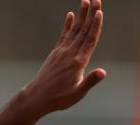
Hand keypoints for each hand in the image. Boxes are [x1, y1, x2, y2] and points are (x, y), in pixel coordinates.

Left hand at [22, 0, 105, 116]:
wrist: (36, 98)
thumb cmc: (59, 98)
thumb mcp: (77, 93)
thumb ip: (90, 81)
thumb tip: (103, 72)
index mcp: (78, 62)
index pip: (90, 40)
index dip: (96, 25)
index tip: (99, 12)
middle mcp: (70, 54)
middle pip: (83, 30)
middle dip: (91, 14)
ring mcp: (61, 52)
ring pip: (74, 30)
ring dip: (81, 15)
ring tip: (86, 1)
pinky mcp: (55, 54)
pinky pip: (63, 36)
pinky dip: (67, 25)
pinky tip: (70, 15)